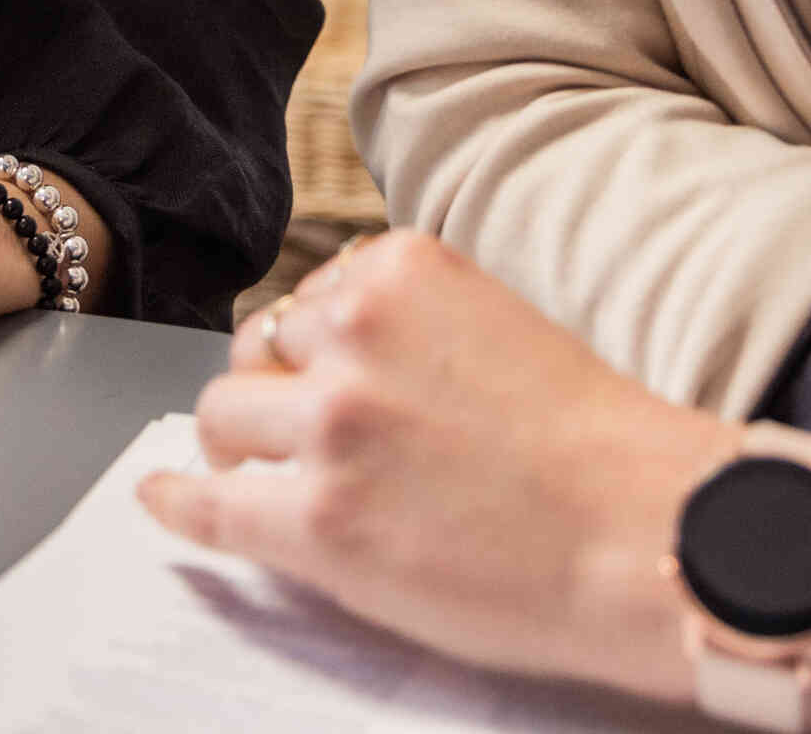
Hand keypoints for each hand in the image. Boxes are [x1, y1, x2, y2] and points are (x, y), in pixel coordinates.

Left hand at [143, 234, 810, 733]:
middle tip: (290, 432)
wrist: (648, 536)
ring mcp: (330, 426)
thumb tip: (333, 343)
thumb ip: (413, 324)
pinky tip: (162, 501)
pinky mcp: (317, 520)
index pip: (314, 294)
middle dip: (271, 392)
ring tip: (260, 475)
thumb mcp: (499, 326)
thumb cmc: (602, 447)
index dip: (311, 347)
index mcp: (403, 273)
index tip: (317, 376)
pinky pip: (211, 507)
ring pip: (226, 419)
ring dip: (241, 448)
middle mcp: (354, 334)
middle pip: (258, 350)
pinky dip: (178, 505)